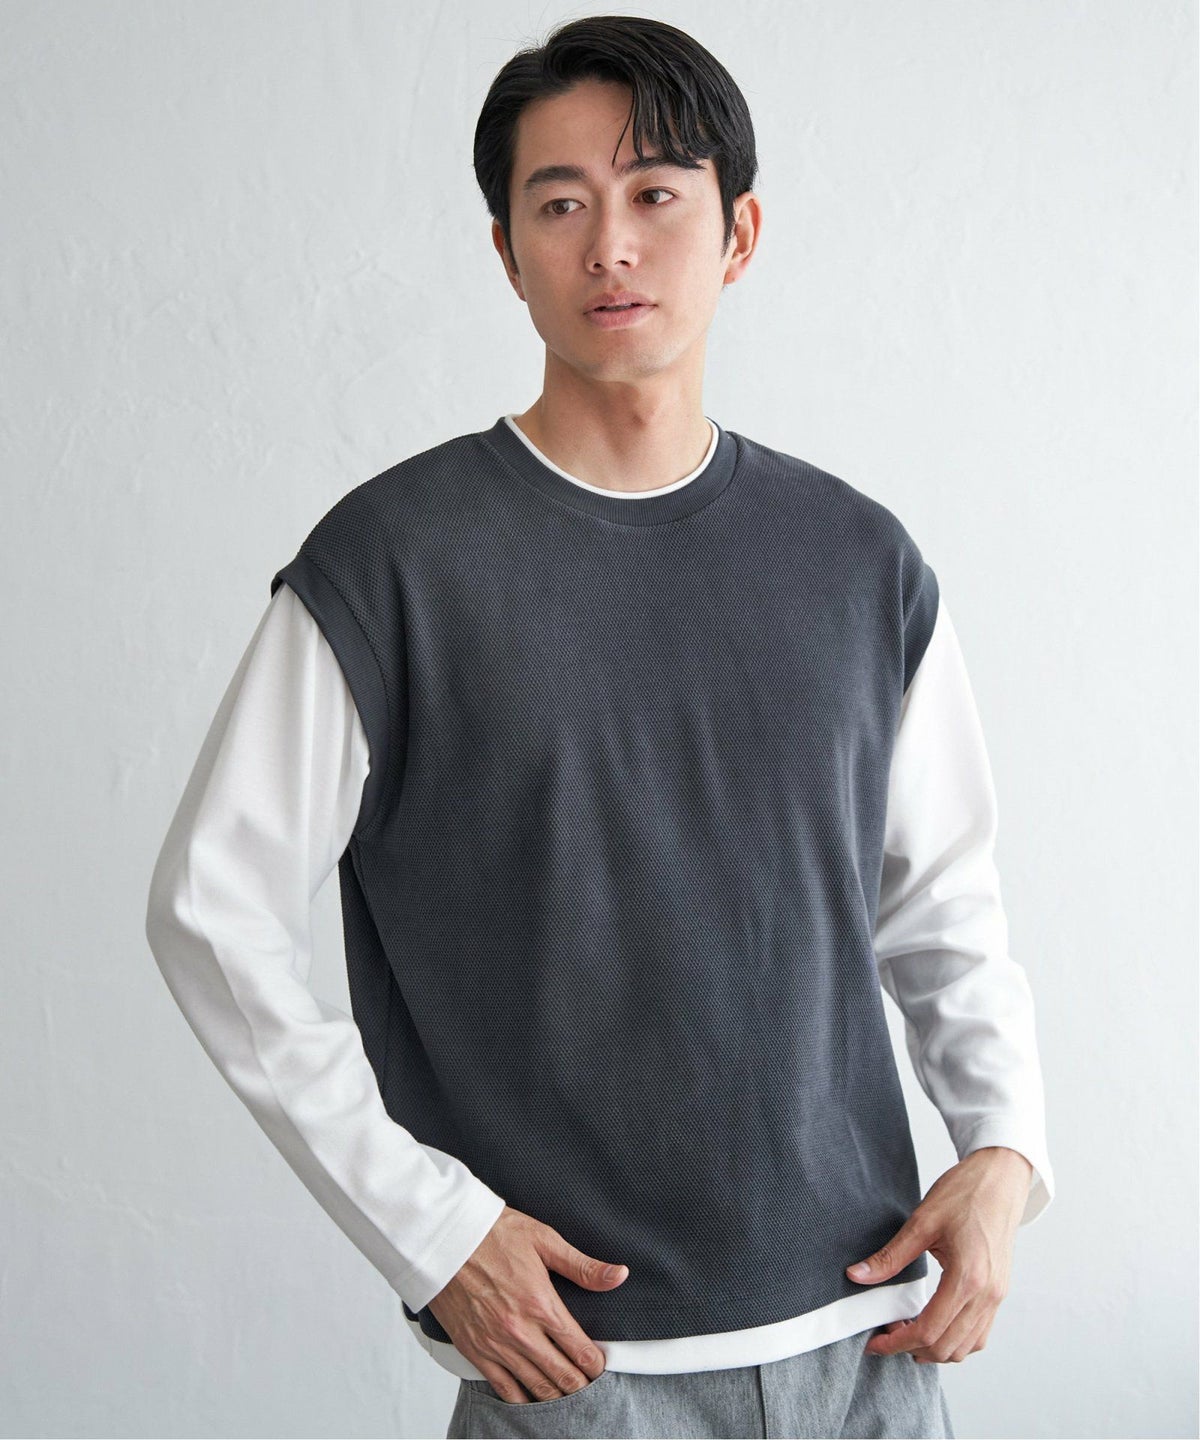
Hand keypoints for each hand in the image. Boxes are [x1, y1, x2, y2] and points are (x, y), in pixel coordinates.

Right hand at [427, 1205, 628, 1402]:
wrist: (444, 1238)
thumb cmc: (493, 1233)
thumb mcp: (543, 1240)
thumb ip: (582, 1266)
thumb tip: (619, 1276)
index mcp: (541, 1304)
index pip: (580, 1349)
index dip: (596, 1364)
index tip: (601, 1367)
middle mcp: (520, 1331)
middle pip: (561, 1375)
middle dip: (580, 1385)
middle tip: (590, 1387)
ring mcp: (496, 1346)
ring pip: (535, 1387)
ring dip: (555, 1395)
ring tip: (568, 1396)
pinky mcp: (475, 1351)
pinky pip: (503, 1389)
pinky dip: (522, 1399)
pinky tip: (532, 1399)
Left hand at [846, 1146, 1032, 1364]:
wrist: (1001, 1178)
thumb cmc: (965, 1193)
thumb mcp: (922, 1221)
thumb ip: (889, 1256)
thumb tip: (856, 1276)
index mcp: (968, 1279)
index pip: (929, 1330)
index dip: (897, 1343)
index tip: (875, 1343)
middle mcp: (987, 1296)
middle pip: (947, 1348)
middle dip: (912, 1349)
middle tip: (886, 1334)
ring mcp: (997, 1297)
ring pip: (966, 1347)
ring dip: (935, 1349)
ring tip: (906, 1330)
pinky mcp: (1000, 1292)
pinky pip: (979, 1334)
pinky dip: (955, 1340)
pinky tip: (933, 1324)